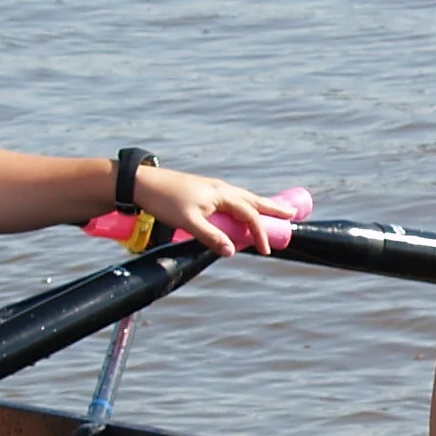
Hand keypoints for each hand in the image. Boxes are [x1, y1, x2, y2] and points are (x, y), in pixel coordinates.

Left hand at [131, 163, 281, 255]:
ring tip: (273, 210)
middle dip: (273, 208)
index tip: (267, 249)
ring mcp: (214, 188)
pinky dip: (245, 204)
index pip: (249, 215)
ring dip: (260, 205)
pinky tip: (241, 208)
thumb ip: (211, 237)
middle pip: (254, 200)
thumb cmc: (165, 201)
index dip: (260, 232)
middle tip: (292, 214)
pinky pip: (234, 197)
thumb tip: (232, 252)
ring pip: (244, 197)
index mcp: (221, 194)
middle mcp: (222, 188)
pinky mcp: (205, 190)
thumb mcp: (189, 222)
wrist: (143, 183)